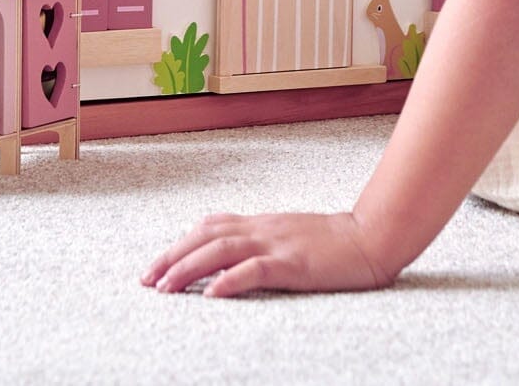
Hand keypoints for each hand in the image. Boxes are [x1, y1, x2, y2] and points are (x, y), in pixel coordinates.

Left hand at [140, 209, 397, 298]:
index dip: (180, 243)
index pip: (210, 226)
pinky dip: (230, 280)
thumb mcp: (291, 237)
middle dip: (172, 257)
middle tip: (146, 280)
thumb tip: (233, 259)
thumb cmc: (334, 244)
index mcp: (262, 224)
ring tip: (165, 288)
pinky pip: (256, 269)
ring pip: (222, 249)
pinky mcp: (294, 263)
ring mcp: (278, 243)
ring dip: (189, 268)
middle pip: (206, 236)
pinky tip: (212, 295)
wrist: (371, 237)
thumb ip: (263, 242)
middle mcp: (263, 229)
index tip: (156, 266)